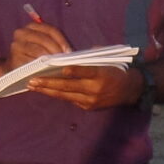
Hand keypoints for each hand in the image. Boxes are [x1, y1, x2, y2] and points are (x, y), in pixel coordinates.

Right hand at [8, 17, 71, 68]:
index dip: (62, 41)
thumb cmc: (33, 57)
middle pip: (44, 39)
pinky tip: (48, 72)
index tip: (69, 52)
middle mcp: (21, 33)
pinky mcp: (14, 59)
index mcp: (31, 27)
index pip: (50, 30)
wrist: (14, 70)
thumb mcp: (44, 46)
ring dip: (51, 59)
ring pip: (39, 51)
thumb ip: (55, 44)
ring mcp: (16, 46)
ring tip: (59, 66)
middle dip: (57, 50)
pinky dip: (41, 68)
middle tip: (65, 61)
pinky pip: (31, 63)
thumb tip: (71, 52)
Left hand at [28, 63, 144, 111]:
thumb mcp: (107, 60)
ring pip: (65, 95)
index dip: (72, 70)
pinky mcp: (88, 107)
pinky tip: (46, 90)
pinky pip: (70, 99)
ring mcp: (90, 100)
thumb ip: (89, 58)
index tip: (59, 68)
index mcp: (101, 74)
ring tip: (33, 86)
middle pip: (69, 86)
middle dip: (48, 83)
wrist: (130, 90)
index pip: (85, 71)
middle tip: (33, 80)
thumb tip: (70, 56)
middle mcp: (95, 89)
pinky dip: (58, 94)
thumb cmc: (116, 71)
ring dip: (48, 91)